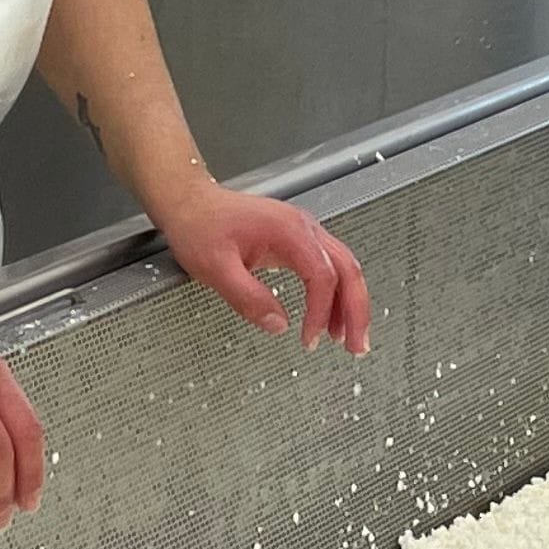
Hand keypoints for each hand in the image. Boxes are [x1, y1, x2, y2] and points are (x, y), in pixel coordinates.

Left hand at [157, 182, 373, 357]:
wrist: (191, 203)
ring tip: (348, 338)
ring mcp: (304, 233)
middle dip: (356, 311)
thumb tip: (278, 325)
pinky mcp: (299, 240)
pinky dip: (337, 294)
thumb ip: (248, 298)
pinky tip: (331, 317)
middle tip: (356, 346)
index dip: (320, 311)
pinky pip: (330, 267)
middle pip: (348, 269)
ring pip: (345, 268)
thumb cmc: (200, 228)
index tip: (309, 339)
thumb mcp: (215, 268)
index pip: (322, 275)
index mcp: (288, 231)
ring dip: (351, 304)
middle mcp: (304, 228)